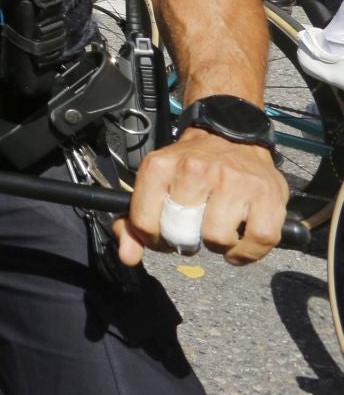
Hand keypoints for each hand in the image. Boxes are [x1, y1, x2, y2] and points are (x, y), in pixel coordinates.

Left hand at [116, 128, 287, 265]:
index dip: (154, 240)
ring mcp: (233, 180)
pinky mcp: (266, 194)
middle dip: (186, 241)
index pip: (145, 223)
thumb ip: (133, 223)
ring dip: (218, 245)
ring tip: (218, 229)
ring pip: (217, 239)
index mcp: (160, 167)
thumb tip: (128, 256)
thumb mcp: (154, 184)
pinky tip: (240, 241)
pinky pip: (257, 241)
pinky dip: (247, 251)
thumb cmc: (190, 168)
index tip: (164, 236)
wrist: (230, 137)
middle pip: (182, 233)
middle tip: (193, 230)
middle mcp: (195, 169)